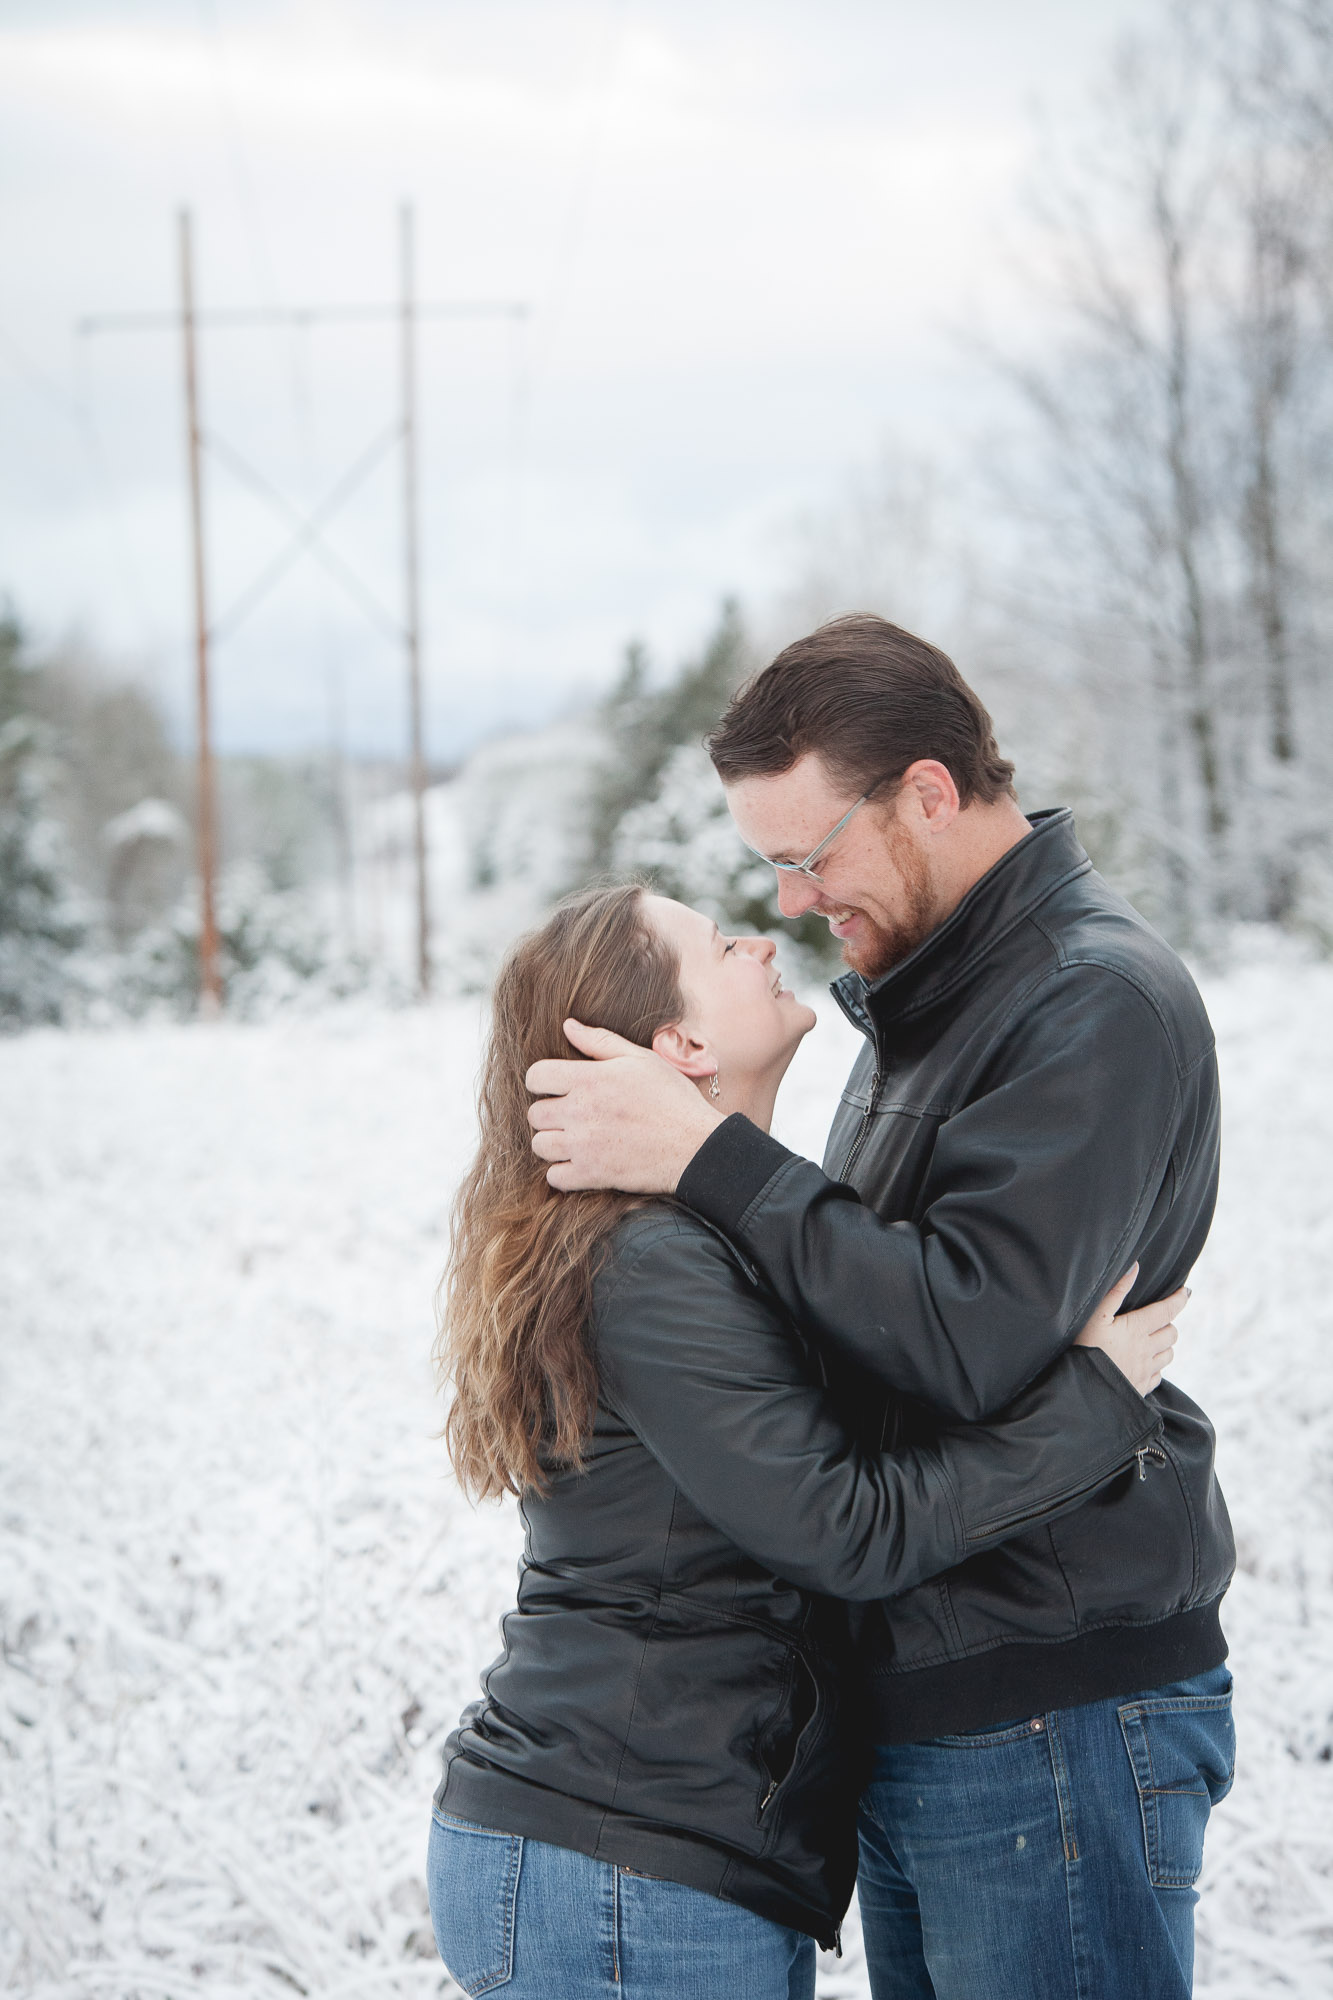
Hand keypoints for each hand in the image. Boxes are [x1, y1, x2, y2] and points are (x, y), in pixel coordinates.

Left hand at [526, 1020, 724, 1191]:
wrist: (696, 1146)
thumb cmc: (673, 1099)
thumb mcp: (641, 1059)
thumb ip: (600, 1041)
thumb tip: (568, 1025)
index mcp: (589, 1079)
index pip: (535, 1076)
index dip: (542, 1080)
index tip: (557, 1087)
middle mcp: (580, 1111)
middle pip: (535, 1113)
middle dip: (549, 1113)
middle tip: (572, 1115)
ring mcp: (583, 1145)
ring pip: (540, 1145)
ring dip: (553, 1142)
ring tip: (575, 1139)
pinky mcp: (591, 1175)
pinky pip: (554, 1177)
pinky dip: (562, 1172)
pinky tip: (581, 1162)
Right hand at [1074, 1264, 1188, 1395]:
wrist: (1078, 1390)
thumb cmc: (1081, 1348)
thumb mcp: (1094, 1316)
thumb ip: (1115, 1291)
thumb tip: (1134, 1267)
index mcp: (1137, 1329)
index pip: (1167, 1311)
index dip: (1179, 1299)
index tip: (1185, 1292)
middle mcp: (1146, 1350)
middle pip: (1171, 1333)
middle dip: (1168, 1324)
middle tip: (1156, 1320)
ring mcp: (1145, 1370)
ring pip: (1168, 1355)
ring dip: (1164, 1346)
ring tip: (1150, 1341)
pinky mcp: (1140, 1388)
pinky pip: (1158, 1376)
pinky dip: (1156, 1367)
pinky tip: (1143, 1364)